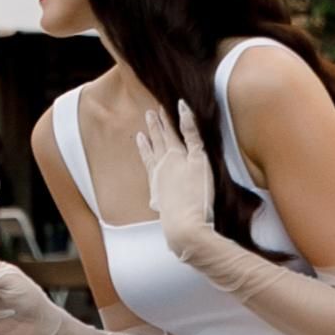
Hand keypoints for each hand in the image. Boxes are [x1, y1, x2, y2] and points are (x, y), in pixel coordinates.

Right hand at [138, 101, 215, 263]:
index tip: (139, 138)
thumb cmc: (178, 226)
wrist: (184, 228)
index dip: (144, 148)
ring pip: (170, 135)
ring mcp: (178, 161)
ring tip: (159, 108)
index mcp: (157, 182)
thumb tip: (153, 204)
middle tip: (148, 114)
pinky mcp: (195, 158)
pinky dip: (185, 118)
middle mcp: (164, 168)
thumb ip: (159, 204)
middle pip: (158, 143)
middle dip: (153, 128)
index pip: (149, 161)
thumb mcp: (164, 213)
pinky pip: (190, 133)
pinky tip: (182, 106)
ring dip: (164, 120)